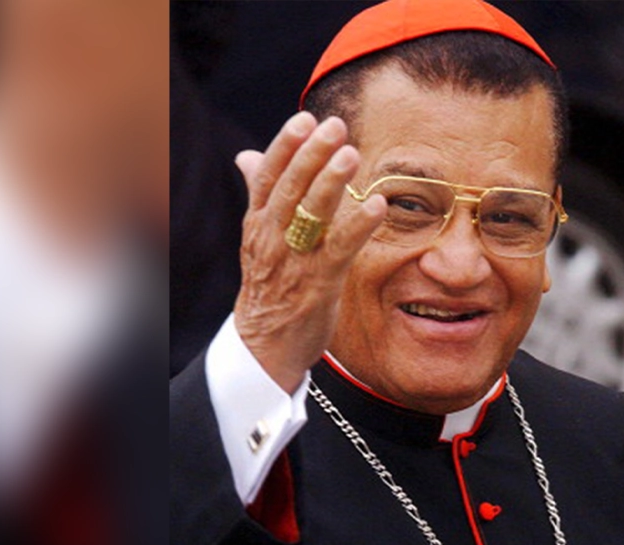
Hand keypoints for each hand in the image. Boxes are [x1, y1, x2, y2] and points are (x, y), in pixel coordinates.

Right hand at [231, 113, 385, 391]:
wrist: (264, 347)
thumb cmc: (270, 286)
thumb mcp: (258, 237)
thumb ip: (259, 194)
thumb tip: (247, 155)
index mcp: (258, 223)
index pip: (267, 176)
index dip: (285, 146)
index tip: (305, 118)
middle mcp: (272, 237)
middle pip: (289, 188)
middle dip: (311, 155)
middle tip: (335, 126)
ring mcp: (294, 261)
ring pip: (310, 214)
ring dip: (331, 183)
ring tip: (352, 154)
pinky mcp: (317, 284)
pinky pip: (338, 249)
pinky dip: (358, 226)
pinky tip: (377, 205)